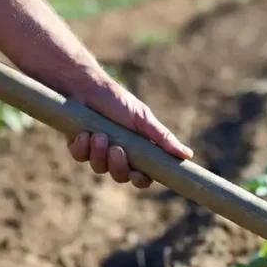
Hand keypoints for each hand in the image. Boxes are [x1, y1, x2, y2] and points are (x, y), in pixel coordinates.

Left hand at [68, 79, 192, 188]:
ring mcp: (97, 153)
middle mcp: (117, 156)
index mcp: (136, 152)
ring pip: (99, 168)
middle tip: (116, 149)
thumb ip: (163, 138)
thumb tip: (188, 155)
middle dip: (118, 166)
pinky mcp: (78, 147)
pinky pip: (81, 157)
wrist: (86, 86)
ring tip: (98, 134)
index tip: (138, 174)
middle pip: (120, 176)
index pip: (142, 177)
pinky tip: (83, 133)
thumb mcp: (143, 119)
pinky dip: (83, 146)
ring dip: (99, 153)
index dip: (140, 180)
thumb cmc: (117, 101)